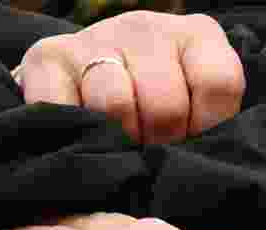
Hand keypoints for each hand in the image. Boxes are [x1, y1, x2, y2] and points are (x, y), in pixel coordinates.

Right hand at [13, 10, 244, 143]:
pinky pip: (62, 107)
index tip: (192, 139)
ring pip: (114, 104)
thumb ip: (209, 129)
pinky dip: (75, 133)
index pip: (218, 83)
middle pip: (164, 104)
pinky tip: (86, 134)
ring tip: (122, 143)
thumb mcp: (198, 111)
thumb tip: (192, 166)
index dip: (206, 126)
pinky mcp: (47, 55)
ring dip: (119, 140)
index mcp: (196, 37)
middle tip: (152, 149)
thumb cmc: (160, 110)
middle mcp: (147, 28)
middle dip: (159, 141)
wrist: (88, 85)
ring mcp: (95, 37)